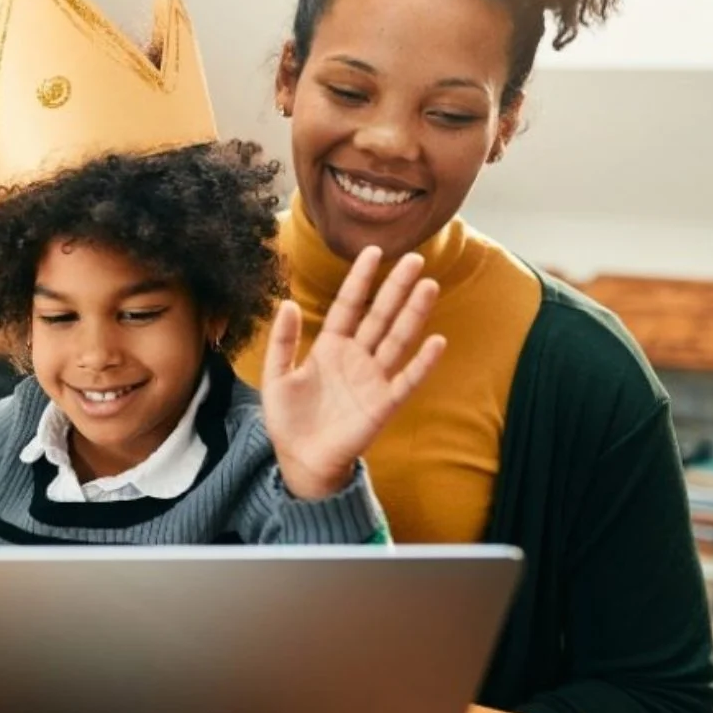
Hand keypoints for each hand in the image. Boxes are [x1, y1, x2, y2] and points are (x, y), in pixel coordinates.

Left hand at [261, 246, 445, 499]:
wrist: (300, 460)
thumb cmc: (288, 419)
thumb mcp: (276, 376)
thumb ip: (283, 341)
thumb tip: (287, 303)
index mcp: (330, 347)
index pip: (349, 305)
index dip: (360, 279)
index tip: (374, 252)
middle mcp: (356, 357)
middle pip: (380, 315)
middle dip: (396, 287)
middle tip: (414, 257)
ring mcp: (372, 379)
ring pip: (397, 339)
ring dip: (413, 314)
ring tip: (429, 285)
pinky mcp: (383, 404)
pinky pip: (406, 380)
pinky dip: (422, 363)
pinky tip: (436, 341)